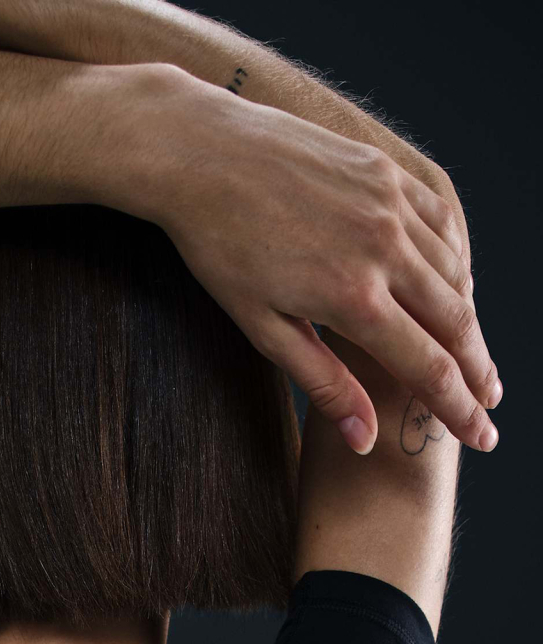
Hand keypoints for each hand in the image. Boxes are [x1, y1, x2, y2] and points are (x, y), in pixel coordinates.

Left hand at [132, 73, 498, 454]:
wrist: (201, 153)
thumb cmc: (219, 248)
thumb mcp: (261, 327)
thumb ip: (322, 382)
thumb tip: (366, 440)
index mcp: (352, 298)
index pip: (427, 367)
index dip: (459, 409)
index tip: (483, 437)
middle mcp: (384, 248)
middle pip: (454, 323)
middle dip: (478, 370)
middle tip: (491, 403)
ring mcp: (390, 202)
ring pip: (454, 273)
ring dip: (470, 319)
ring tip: (475, 354)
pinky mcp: (387, 170)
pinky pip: (441, 222)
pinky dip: (455, 259)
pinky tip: (456, 285)